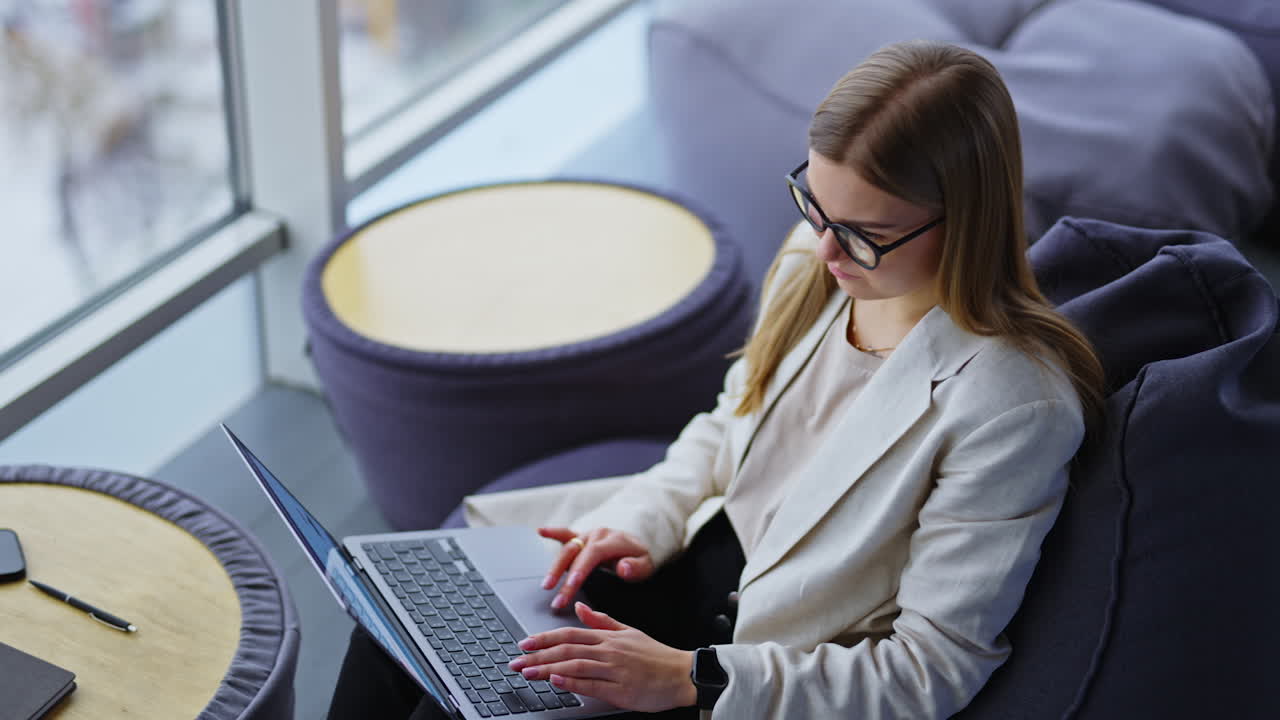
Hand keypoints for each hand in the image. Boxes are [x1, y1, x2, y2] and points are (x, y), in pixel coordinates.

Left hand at [509, 601, 696, 711]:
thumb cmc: (656, 655)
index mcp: (609, 637)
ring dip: (548, 669)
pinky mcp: (620, 690)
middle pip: (566, 649)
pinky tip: (557, 681)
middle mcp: (608, 650)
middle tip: (516, 661)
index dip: (544, 638)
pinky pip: (592, 684)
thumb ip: (601, 620)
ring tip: (528, 672)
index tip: (524, 643)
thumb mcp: (628, 631)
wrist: (682, 673)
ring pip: (574, 665)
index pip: (569, 634)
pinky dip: (572, 682)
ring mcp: (614, 670)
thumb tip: (579, 608)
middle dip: (537, 655)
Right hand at [537, 527, 654, 609]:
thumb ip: (636, 567)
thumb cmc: (638, 558)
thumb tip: (623, 568)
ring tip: (546, 585)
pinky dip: (553, 532)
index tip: (572, 584)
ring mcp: (587, 534)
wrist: (636, 544)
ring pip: (566, 547)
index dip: (580, 569)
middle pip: (575, 552)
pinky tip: (540, 531)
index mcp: (612, 540)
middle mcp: (597, 534)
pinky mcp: (580, 537)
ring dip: (555, 566)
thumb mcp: (646, 565)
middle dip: (563, 574)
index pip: (592, 554)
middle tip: (555, 596)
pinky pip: (565, 533)